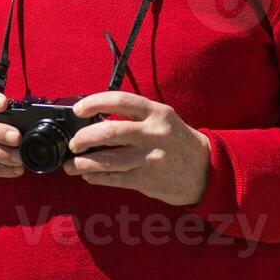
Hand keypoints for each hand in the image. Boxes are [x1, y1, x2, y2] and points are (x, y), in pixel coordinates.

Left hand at [63, 92, 211, 205]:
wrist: (206, 170)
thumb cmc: (178, 141)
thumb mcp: (162, 119)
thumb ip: (135, 117)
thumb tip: (97, 119)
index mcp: (156, 113)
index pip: (119, 100)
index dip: (94, 103)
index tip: (79, 109)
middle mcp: (152, 133)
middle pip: (108, 132)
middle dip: (83, 137)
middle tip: (74, 143)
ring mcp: (149, 158)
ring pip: (106, 160)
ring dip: (83, 163)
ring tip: (72, 165)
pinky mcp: (146, 180)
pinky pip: (113, 178)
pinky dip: (96, 177)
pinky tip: (88, 175)